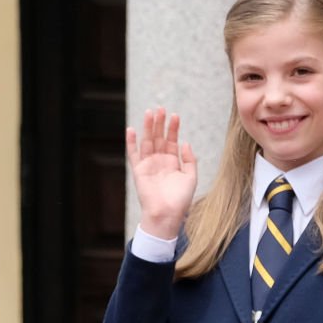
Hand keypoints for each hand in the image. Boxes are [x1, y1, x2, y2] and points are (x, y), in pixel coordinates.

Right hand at [127, 107, 196, 239]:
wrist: (166, 214)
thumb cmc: (180, 200)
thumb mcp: (191, 177)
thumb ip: (189, 160)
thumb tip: (185, 143)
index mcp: (172, 162)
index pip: (171, 140)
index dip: (173, 128)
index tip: (175, 116)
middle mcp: (159, 161)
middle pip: (158, 137)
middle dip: (160, 123)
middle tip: (161, 108)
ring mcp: (148, 165)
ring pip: (147, 142)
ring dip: (148, 127)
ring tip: (150, 113)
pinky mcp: (138, 171)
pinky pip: (133, 154)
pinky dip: (131, 142)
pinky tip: (132, 130)